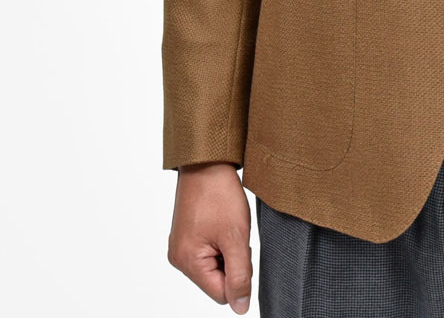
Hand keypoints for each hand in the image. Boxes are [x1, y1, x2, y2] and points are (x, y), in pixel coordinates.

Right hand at [167, 162, 252, 312]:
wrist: (207, 162)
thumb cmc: (219, 195)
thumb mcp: (236, 237)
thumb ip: (239, 275)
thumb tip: (240, 307)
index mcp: (188, 262)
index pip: (220, 294)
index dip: (239, 276)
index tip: (242, 248)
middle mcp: (179, 258)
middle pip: (216, 280)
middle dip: (233, 261)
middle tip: (235, 234)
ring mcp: (181, 246)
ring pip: (214, 265)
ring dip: (228, 250)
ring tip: (229, 225)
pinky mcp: (186, 235)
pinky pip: (208, 251)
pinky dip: (221, 241)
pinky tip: (223, 222)